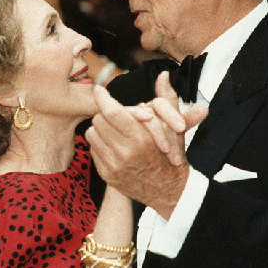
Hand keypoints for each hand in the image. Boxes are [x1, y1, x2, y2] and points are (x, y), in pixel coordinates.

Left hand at [86, 75, 206, 217]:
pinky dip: (100, 144)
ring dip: (101, 129)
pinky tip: (113, 144)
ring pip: (92, 134)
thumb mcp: (175, 127)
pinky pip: (93, 150)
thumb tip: (162, 75)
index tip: (99, 90)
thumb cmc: (171, 156)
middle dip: (105, 114)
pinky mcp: (107, 174)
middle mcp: (126, 152)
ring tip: (114, 129)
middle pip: (99, 120)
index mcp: (142, 139)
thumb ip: (168, 99)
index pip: (112, 113)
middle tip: (114, 114)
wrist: (169, 192)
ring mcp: (114, 165)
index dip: (103, 98)